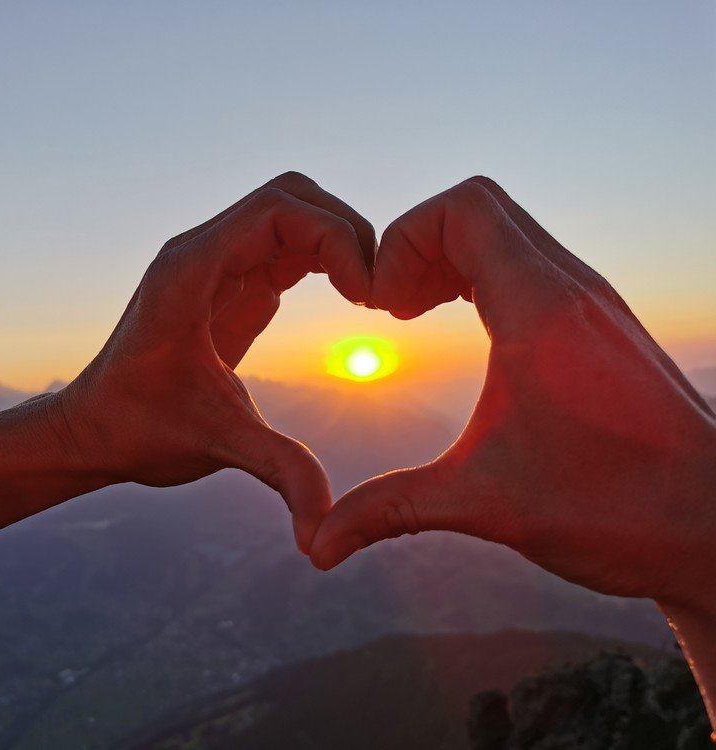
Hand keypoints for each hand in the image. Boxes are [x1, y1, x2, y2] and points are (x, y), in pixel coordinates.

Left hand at [57, 172, 373, 551]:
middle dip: (344, 230)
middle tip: (377, 291)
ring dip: (336, 243)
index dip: (336, 237)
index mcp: (192, 270)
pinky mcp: (226, 288)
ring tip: (370, 296)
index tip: (366, 295)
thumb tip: (321, 534)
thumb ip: (276, 471)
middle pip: (291, 197)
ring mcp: (214, 266)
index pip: (278, 210)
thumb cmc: (137, 431)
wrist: (92, 433)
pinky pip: (283, 250)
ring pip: (289, 216)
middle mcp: (201, 254)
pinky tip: (349, 300)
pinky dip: (323, 261)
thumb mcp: (215, 444)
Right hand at [310, 176, 715, 607]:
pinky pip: (529, 261)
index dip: (403, 240)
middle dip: (417, 244)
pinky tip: (463, 328)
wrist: (714, 527)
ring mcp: (590, 302)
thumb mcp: (485, 504)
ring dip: (449, 257)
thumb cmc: (616, 511)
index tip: (381, 307)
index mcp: (540, 312)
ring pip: (507, 230)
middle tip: (390, 308)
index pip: (464, 209)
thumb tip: (317, 547)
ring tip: (412, 314)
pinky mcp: (598, 323)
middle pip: (480, 206)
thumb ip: (390, 511)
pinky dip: (481, 274)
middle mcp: (571, 289)